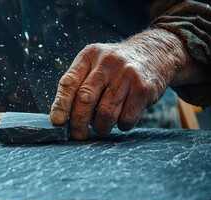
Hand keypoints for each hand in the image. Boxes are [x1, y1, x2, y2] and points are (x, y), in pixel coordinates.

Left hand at [50, 29, 187, 139]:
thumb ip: (78, 85)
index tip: (57, 122)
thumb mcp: (94, 64)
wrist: (155, 53)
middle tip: (77, 134)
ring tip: (101, 126)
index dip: (61, 104)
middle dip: (78, 122)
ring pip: (106, 113)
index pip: (69, 82)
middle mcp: (107, 62)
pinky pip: (126, 118)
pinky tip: (121, 119)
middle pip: (85, 99)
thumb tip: (61, 118)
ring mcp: (127, 75)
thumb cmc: (114, 67)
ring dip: (100, 127)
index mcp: (89, 56)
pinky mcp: (144, 89)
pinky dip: (121, 125)